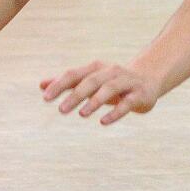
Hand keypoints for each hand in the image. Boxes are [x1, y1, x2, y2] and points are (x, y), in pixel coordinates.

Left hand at [40, 61, 158, 124]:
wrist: (148, 79)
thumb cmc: (112, 82)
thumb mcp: (90, 80)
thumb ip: (67, 83)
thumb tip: (41, 85)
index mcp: (97, 68)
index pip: (75, 74)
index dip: (60, 84)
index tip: (46, 98)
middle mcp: (111, 72)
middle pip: (91, 81)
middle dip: (76, 94)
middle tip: (61, 110)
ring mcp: (126, 82)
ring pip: (109, 89)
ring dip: (94, 101)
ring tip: (82, 114)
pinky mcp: (139, 95)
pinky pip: (127, 103)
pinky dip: (115, 112)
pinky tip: (103, 122)